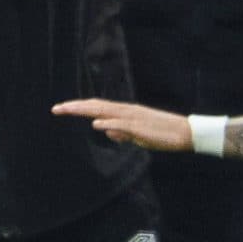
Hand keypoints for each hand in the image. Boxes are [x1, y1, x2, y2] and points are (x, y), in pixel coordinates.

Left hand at [52, 98, 194, 149]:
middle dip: (75, 107)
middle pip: (96, 106)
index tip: (62, 109)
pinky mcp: (141, 127)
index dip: (79, 107)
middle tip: (56, 108)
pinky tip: (96, 124)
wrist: (187, 133)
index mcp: (126, 112)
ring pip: (105, 111)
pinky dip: (108, 122)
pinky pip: (122, 124)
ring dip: (85, 110)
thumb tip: (106, 132)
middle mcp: (127, 111)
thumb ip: (122, 133)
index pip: (98, 107)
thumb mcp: (139, 135)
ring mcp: (133, 118)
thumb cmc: (164, 135)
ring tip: (67, 110)